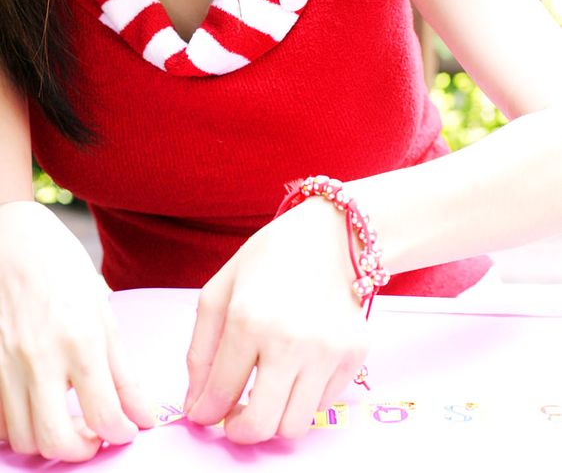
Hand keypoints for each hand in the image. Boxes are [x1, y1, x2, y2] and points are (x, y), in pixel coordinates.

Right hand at [0, 202, 153, 460]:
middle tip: (98, 435)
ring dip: (51, 441)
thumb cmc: (62, 268)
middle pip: (56, 440)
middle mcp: (39, 358)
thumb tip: (144, 414)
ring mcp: (6, 365)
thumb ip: (123, 369)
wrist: (13, 240)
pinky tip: (39, 408)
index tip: (129, 428)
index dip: (122, 431)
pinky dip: (20, 427)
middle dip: (83, 451)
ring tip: (70, 421)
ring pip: (24, 437)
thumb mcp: (102, 312)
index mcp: (79, 340)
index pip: (103, 413)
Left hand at [183, 196, 369, 442]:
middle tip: (235, 418)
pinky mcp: (355, 354)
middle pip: (261, 426)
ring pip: (294, 426)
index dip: (206, 413)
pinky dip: (304, 397)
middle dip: (239, 431)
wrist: (332, 235)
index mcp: (248, 319)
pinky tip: (297, 369)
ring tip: (267, 392)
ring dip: (274, 418)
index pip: (219, 395)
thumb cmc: (269, 258)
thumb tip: (197, 406)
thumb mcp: (220, 291)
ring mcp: (327, 350)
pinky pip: (323, 404)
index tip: (205, 412)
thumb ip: (201, 350)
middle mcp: (290, 340)